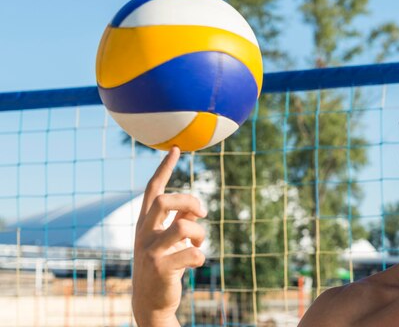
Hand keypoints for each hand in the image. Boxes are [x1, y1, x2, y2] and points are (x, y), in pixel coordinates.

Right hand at [132, 146, 206, 326]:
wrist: (150, 302)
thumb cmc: (165, 265)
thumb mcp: (171, 241)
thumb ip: (181, 220)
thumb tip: (196, 209)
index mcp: (145, 223)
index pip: (153, 189)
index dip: (165, 168)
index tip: (175, 149)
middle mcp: (144, 234)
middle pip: (165, 201)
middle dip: (189, 202)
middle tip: (201, 214)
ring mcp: (150, 251)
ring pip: (183, 226)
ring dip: (199, 233)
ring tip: (198, 243)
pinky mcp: (161, 268)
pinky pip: (192, 254)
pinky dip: (200, 256)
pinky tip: (195, 261)